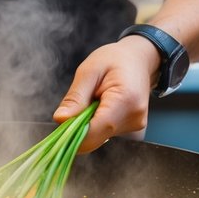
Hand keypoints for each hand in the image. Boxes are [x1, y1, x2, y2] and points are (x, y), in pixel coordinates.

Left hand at [52, 34, 160, 153]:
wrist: (138, 59)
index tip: (61, 120)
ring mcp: (135, 126)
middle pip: (95, 138)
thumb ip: (75, 97)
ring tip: (94, 99)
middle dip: (78, 126)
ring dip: (88, 123)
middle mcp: (133, 118)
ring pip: (99, 137)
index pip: (94, 132)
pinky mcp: (132, 128)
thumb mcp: (89, 71)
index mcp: (125, 101)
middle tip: (78, 101)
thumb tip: (60, 119)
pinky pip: (105, 132)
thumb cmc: (114, 59)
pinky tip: (101, 104)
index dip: (71, 132)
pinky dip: (97, 122)